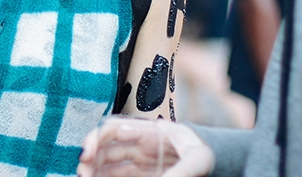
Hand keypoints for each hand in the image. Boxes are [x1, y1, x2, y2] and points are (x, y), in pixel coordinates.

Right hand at [78, 118, 213, 176]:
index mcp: (148, 132)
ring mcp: (139, 162)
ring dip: (95, 172)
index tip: (86, 155)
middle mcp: (138, 145)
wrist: (219, 162)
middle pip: (105, 149)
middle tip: (82, 174)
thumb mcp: (199, 159)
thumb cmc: (209, 153)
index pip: (112, 129)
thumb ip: (182, 171)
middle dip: (90, 160)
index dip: (94, 139)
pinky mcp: (143, 176)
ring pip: (108, 166)